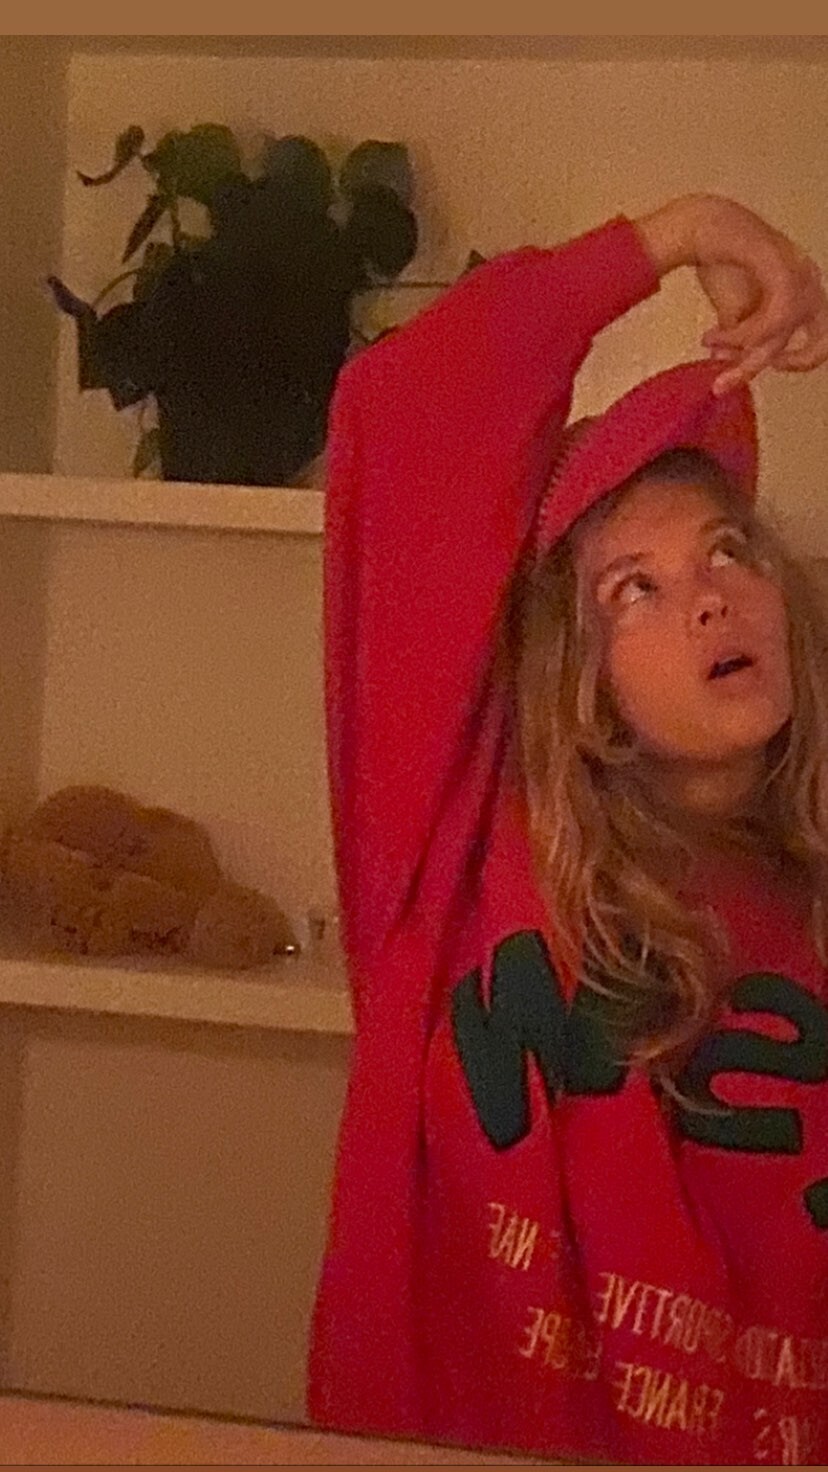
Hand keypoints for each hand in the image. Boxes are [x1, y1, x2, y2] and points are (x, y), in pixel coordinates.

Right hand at [636, 195, 827, 393]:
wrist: (702, 226)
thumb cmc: (720, 259)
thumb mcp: (733, 309)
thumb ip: (739, 338)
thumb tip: (728, 363)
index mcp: (804, 287)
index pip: (818, 333)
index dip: (800, 358)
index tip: (768, 365)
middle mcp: (809, 279)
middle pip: (825, 336)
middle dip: (799, 361)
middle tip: (766, 368)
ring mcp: (798, 273)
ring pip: (782, 334)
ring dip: (743, 349)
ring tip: (710, 342)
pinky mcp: (781, 270)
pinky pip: (771, 321)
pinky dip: (741, 335)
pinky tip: (715, 336)